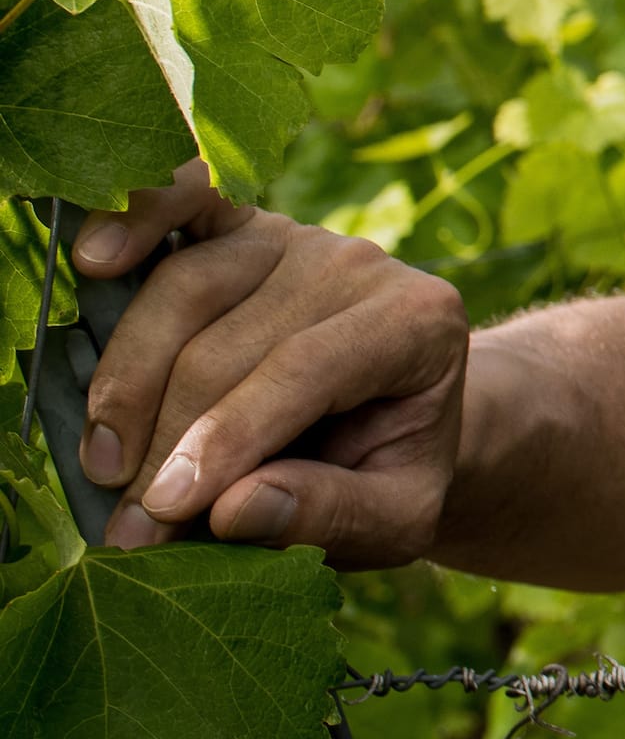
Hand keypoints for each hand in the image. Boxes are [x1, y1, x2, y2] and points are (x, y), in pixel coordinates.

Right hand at [70, 164, 468, 564]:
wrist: (405, 413)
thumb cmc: (396, 464)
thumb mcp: (397, 514)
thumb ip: (331, 512)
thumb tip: (234, 510)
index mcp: (416, 323)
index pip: (301, 371)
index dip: (223, 439)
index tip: (162, 508)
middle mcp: (358, 265)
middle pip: (228, 344)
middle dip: (165, 443)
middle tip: (130, 529)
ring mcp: (294, 238)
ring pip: (183, 291)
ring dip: (126, 385)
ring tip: (104, 468)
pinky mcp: (242, 228)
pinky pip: (185, 208)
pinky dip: (136, 221)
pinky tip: (93, 260)